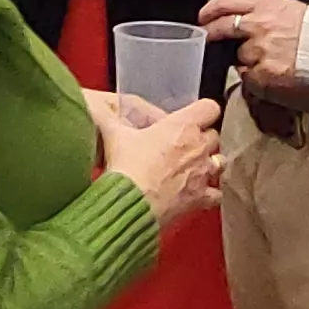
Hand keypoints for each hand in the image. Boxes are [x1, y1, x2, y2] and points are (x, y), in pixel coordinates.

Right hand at [89, 91, 224, 225]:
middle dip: (202, 138)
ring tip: (195, 166)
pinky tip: (200, 193)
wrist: (132, 204)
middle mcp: (197, 147)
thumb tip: (88, 104)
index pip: (209, 107)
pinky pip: (216, 194)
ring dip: (210, 162)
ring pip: (219, 161)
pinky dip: (210, 194)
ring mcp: (202, 173)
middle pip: (213, 135)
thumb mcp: (113, 136)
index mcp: (181, 126)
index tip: (192, 116)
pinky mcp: (200, 198)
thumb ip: (104, 117)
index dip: (202, 110)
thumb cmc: (127, 168)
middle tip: (184, 143)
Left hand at [204, 0, 306, 85]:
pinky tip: (273, 79)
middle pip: (223, 28)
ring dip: (246, 61)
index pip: (229, 2)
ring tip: (269, 64)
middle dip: (212, 33)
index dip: (212, 9)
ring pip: (238, 57)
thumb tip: (256, 21)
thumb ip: (273, 16)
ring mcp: (259, 52)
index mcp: (269, 5)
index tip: (205, 15)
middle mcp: (259, 26)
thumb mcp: (298, 13)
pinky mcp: (262, 76)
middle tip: (209, 37)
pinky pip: (250, 78)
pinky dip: (256, 80)